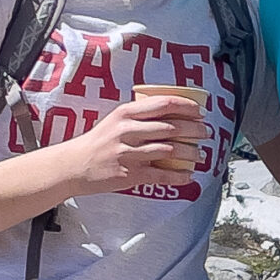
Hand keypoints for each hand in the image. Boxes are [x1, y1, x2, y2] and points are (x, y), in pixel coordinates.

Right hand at [62, 97, 206, 193]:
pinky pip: (161, 175)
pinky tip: (188, 175)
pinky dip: (178, 176)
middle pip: (171, 127)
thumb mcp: (115, 120)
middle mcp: (127, 130)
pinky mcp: (129, 174)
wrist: (74, 165)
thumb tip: (173, 113)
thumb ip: (140, 115)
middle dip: (194, 129)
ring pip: (170, 150)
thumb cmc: (99, 142)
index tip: (200, 111)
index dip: (187, 107)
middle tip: (205, 132)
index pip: (164, 104)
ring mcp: (128, 153)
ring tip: (199, 154)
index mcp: (125, 112)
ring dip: (190, 153)